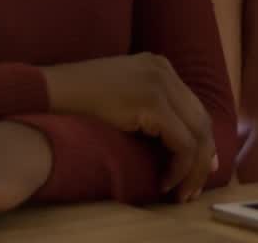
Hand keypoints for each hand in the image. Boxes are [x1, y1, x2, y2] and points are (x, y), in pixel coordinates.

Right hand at [43, 53, 216, 202]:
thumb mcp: (123, 94)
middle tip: (195, 187)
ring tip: (181, 191)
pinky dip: (179, 166)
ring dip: (194, 168)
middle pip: (201, 119)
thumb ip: (149, 106)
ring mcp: (161, 84)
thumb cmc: (77, 98)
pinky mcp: (153, 102)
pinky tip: (166, 181)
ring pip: (197, 133)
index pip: (193, 107)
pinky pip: (182, 142)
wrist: (53, 90)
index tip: (202, 167)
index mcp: (159, 66)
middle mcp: (165, 70)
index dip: (201, 140)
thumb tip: (171, 139)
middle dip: (204, 157)